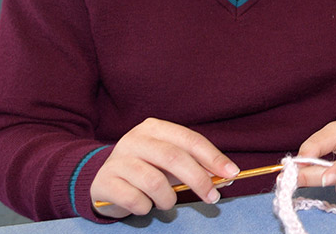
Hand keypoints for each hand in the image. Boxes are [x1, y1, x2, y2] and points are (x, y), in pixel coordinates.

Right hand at [90, 118, 238, 217]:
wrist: (103, 179)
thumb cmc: (146, 169)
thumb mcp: (170, 163)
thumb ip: (196, 166)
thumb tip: (226, 176)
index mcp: (155, 128)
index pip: (190, 139)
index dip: (213, 157)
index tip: (232, 173)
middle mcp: (135, 139)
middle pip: (174, 158)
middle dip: (199, 180)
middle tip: (212, 198)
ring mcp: (117, 159)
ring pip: (154, 182)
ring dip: (168, 199)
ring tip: (166, 202)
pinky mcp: (105, 181)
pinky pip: (135, 200)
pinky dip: (145, 207)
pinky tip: (144, 204)